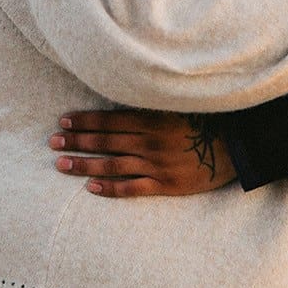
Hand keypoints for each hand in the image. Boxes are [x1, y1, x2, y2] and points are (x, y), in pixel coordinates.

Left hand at [49, 109, 235, 197]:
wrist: (235, 147)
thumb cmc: (205, 123)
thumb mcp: (177, 107)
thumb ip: (151, 107)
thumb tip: (123, 100)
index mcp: (152, 119)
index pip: (109, 119)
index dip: (84, 120)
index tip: (63, 121)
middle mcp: (150, 141)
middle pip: (105, 141)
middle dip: (76, 141)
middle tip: (52, 143)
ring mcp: (156, 164)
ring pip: (112, 164)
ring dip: (84, 164)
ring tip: (61, 165)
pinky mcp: (165, 184)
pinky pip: (132, 187)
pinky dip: (110, 188)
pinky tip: (91, 188)